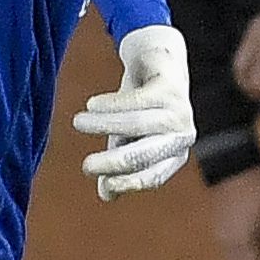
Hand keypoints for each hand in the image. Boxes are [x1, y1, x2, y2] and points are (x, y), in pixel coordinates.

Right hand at [71, 25, 195, 199]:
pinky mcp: (169, 87)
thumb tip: (106, 196)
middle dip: (112, 163)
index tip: (101, 182)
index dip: (127, 182)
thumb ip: (117, 166)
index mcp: (174, 154)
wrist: (158, 62)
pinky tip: (91, 104)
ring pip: (136, 124)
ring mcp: (179, 110)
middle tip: (86, 167)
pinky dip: (109, 104)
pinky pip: (135, 100)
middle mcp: (182, 135)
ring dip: (102, 125)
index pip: (153, 176)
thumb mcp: (126, 139)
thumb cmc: (140, 109)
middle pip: (144, 154)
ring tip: (77, 123)